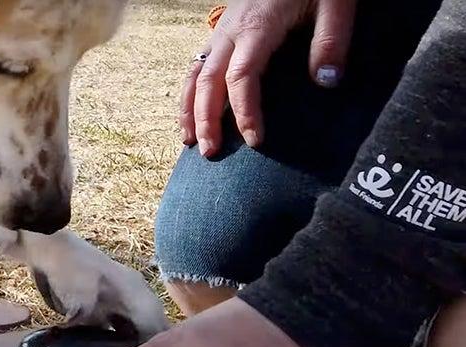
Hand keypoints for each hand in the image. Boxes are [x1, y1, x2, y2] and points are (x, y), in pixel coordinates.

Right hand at [180, 0, 356, 155]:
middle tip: (210, 153)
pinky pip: (197, 64)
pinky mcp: (223, 30)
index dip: (245, 111)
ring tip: (189, 140)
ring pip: (195, 73)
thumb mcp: (336, 1)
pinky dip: (190, 92)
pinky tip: (192, 112)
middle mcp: (231, 30)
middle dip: (206, 119)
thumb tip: (326, 82)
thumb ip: (331, 40)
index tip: (254, 140)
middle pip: (208, 81)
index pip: (241, 77)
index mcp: (256, 25)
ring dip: (189, 108)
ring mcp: (222, 29)